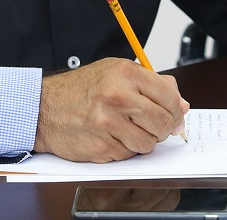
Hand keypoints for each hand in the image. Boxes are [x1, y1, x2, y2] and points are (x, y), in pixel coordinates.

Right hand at [33, 58, 188, 161]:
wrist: (45, 108)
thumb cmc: (80, 89)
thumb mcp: (115, 72)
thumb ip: (151, 84)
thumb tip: (180, 104)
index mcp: (125, 73)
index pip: (169, 96)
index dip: (176, 110)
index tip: (175, 115)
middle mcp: (118, 96)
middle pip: (163, 122)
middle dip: (163, 128)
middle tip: (153, 126)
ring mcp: (109, 123)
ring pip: (148, 143)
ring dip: (143, 141)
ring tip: (127, 129)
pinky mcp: (102, 145)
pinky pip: (128, 154)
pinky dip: (125, 149)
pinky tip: (111, 136)